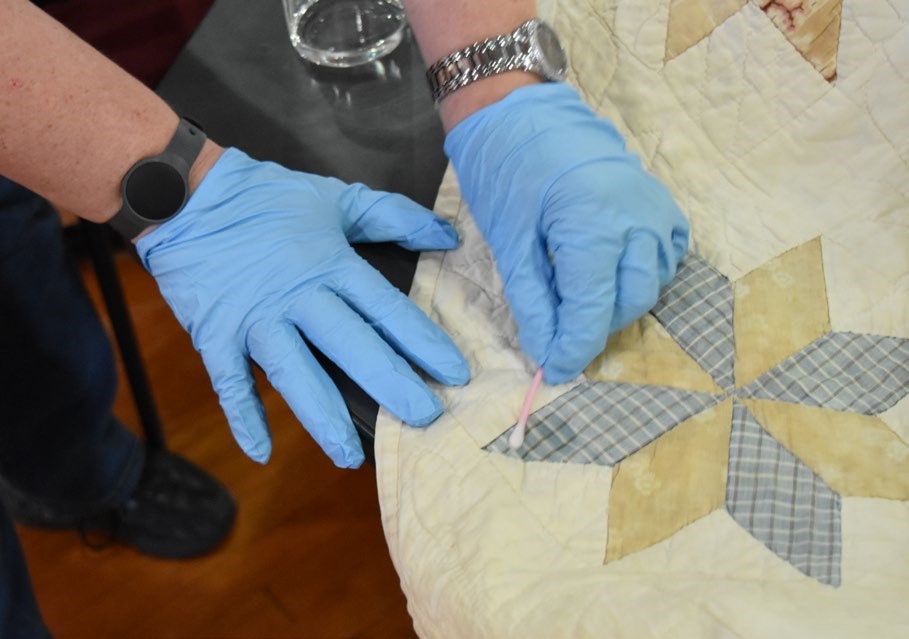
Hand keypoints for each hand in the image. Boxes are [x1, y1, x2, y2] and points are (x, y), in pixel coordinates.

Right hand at [136, 149, 469, 467]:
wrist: (187, 195)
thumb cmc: (268, 198)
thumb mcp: (336, 200)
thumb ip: (393, 216)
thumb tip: (447, 234)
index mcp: (330, 264)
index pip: (387, 309)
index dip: (424, 342)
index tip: (456, 374)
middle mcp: (297, 296)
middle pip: (351, 346)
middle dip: (391, 384)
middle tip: (425, 419)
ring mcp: (254, 319)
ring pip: (295, 374)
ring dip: (323, 418)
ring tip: (351, 457)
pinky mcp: (215, 336)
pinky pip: (230, 384)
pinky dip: (243, 418)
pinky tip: (261, 453)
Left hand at [445, 83, 688, 383]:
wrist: (524, 110)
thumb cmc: (507, 169)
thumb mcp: (509, 240)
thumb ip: (532, 301)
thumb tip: (546, 352)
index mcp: (594, 227)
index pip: (593, 310)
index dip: (575, 349)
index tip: (555, 371)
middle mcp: (638, 219)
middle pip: (630, 301)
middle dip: (596, 326)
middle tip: (559, 332)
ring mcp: (656, 208)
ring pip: (654, 281)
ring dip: (620, 301)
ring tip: (580, 297)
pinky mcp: (661, 200)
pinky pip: (667, 254)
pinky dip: (643, 273)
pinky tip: (612, 271)